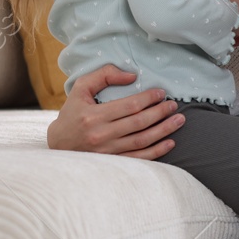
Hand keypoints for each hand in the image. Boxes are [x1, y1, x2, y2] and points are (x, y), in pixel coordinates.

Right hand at [45, 64, 183, 159]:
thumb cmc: (72, 113)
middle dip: (160, 113)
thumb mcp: (81, 88)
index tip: (161, 93)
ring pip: (142, 141)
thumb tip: (132, 76)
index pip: (129, 106)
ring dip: (164, 130)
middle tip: (174, 105)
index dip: (148, 99)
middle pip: (139, 123)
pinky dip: (157, 151)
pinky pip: (139, 158)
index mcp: (94, 116)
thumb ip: (104, 75)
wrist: (59, 145)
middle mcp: (101, 135)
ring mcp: (108, 152)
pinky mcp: (113, 162)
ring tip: (179, 120)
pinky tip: (170, 142)